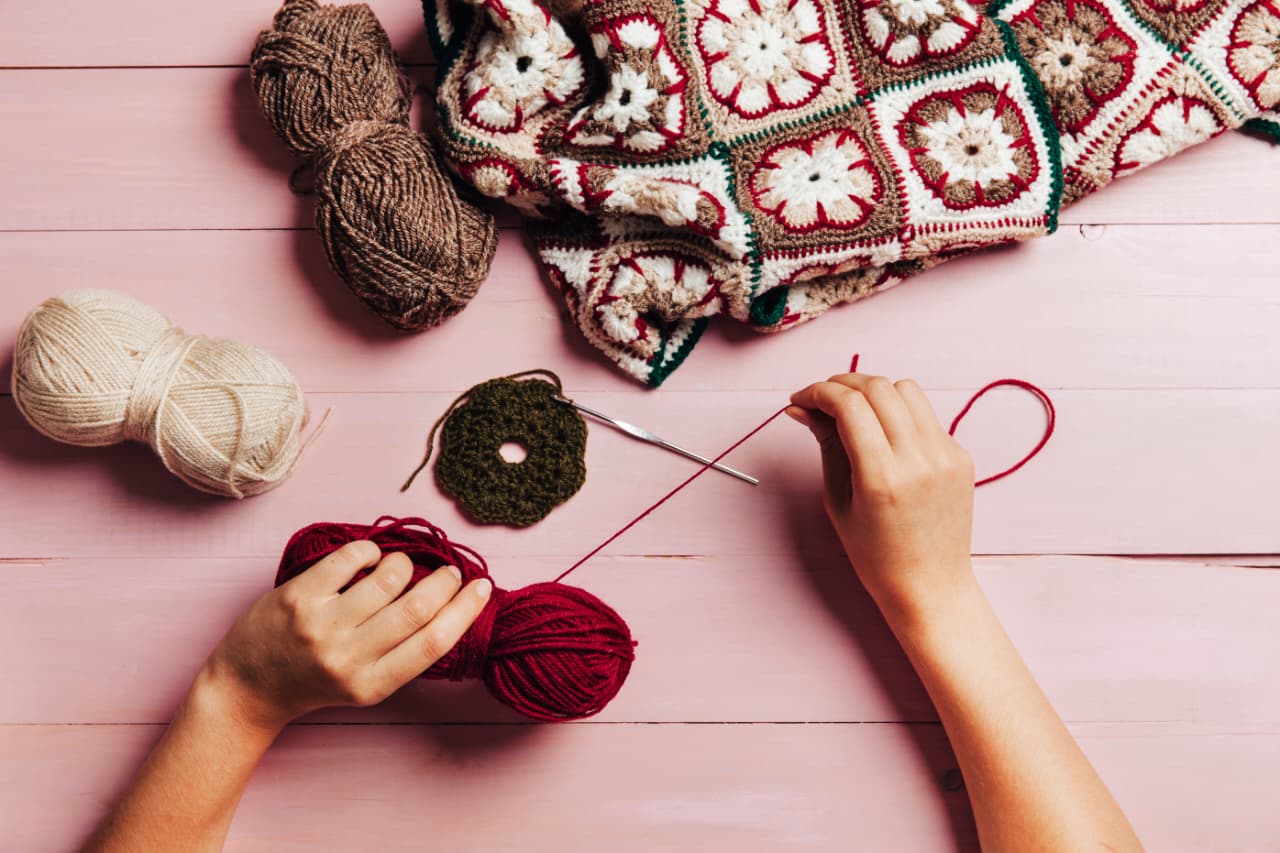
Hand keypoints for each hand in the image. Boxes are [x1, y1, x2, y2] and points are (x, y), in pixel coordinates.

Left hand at [200, 541, 491, 732]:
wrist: (248, 688)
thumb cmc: (313, 682)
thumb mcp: (363, 684)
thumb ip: (400, 653)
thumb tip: (449, 606)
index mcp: (372, 685)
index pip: (434, 644)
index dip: (465, 611)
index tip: (482, 588)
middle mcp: (348, 658)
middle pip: (417, 609)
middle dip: (444, 582)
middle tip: (450, 572)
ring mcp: (321, 626)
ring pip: (388, 578)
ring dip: (403, 565)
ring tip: (399, 568)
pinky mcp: (297, 597)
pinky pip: (349, 558)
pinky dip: (368, 550)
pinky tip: (367, 558)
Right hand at [788, 373, 976, 625]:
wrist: (929, 586)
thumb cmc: (876, 555)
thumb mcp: (839, 501)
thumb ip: (826, 444)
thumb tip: (801, 408)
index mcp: (882, 476)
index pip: (849, 404)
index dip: (818, 392)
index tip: (800, 399)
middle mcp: (918, 459)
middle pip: (878, 387)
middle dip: (842, 384)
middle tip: (821, 399)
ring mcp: (946, 455)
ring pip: (906, 389)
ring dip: (874, 390)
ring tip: (853, 410)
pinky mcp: (961, 456)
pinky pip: (926, 414)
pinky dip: (899, 412)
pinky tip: (883, 433)